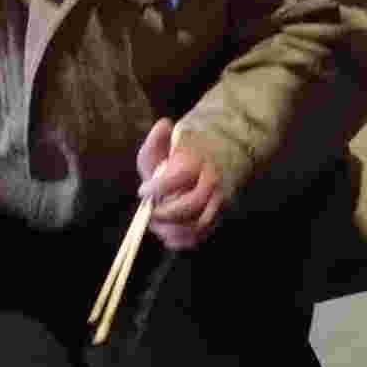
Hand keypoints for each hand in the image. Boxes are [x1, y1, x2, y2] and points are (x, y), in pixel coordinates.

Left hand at [135, 118, 225, 248]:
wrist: (224, 154)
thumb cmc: (189, 150)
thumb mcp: (170, 141)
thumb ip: (159, 138)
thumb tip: (163, 125)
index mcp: (198, 160)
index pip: (179, 176)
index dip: (158, 187)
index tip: (143, 190)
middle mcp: (212, 181)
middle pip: (191, 204)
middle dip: (165, 213)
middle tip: (150, 212)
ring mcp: (219, 199)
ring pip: (199, 223)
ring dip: (173, 230)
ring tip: (157, 226)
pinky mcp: (220, 214)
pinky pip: (203, 234)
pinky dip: (184, 240)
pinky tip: (168, 236)